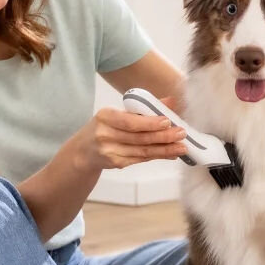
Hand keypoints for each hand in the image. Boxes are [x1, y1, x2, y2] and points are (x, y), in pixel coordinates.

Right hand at [72, 103, 188, 170]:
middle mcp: (105, 135)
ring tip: (181, 146)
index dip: (150, 123)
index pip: (130, 121)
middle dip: (163, 136)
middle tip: (181, 133)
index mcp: (105, 116)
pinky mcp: (115, 163)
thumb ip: (142, 108)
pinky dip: (157, 156)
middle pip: (139, 137)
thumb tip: (170, 101)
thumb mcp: (116, 113)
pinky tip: (170, 154)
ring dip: (164, 149)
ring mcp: (109, 151)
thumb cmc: (104, 127)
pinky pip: (141, 159)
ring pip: (143, 151)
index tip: (168, 121)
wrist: (83, 151)